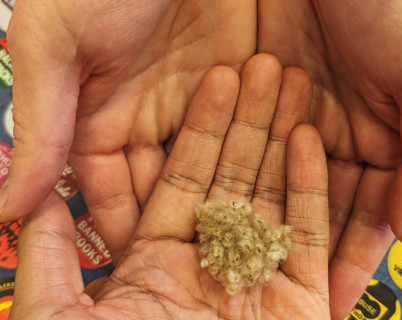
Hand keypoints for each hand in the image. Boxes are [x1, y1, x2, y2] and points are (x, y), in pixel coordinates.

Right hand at [4, 0, 255, 261]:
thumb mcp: (56, 47)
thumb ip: (41, 126)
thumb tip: (5, 207)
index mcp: (101, 121)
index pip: (111, 193)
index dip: (123, 228)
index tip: (144, 265)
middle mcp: (152, 121)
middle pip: (168, 188)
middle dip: (186, 220)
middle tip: (212, 264)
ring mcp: (202, 107)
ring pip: (218, 165)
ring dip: (236, 192)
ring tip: (257, 233)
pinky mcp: (243, 88)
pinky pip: (256, 133)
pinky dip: (267, 156)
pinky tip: (284, 187)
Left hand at [10, 55, 330, 319]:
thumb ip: (48, 262)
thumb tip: (28, 204)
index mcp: (161, 260)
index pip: (188, 176)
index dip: (203, 125)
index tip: (217, 78)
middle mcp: (213, 261)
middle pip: (237, 174)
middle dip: (251, 118)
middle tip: (265, 66)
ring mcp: (262, 277)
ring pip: (276, 194)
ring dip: (285, 139)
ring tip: (295, 87)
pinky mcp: (304, 299)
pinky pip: (307, 233)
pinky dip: (311, 186)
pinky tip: (310, 138)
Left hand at [258, 0, 401, 317]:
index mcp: (383, 141)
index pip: (367, 216)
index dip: (352, 261)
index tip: (333, 304)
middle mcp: (335, 138)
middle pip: (316, 211)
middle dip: (300, 255)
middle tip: (275, 299)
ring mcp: (291, 120)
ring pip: (275, 186)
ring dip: (261, 224)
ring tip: (241, 268)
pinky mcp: (254, 99)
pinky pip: (239, 149)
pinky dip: (229, 180)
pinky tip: (215, 214)